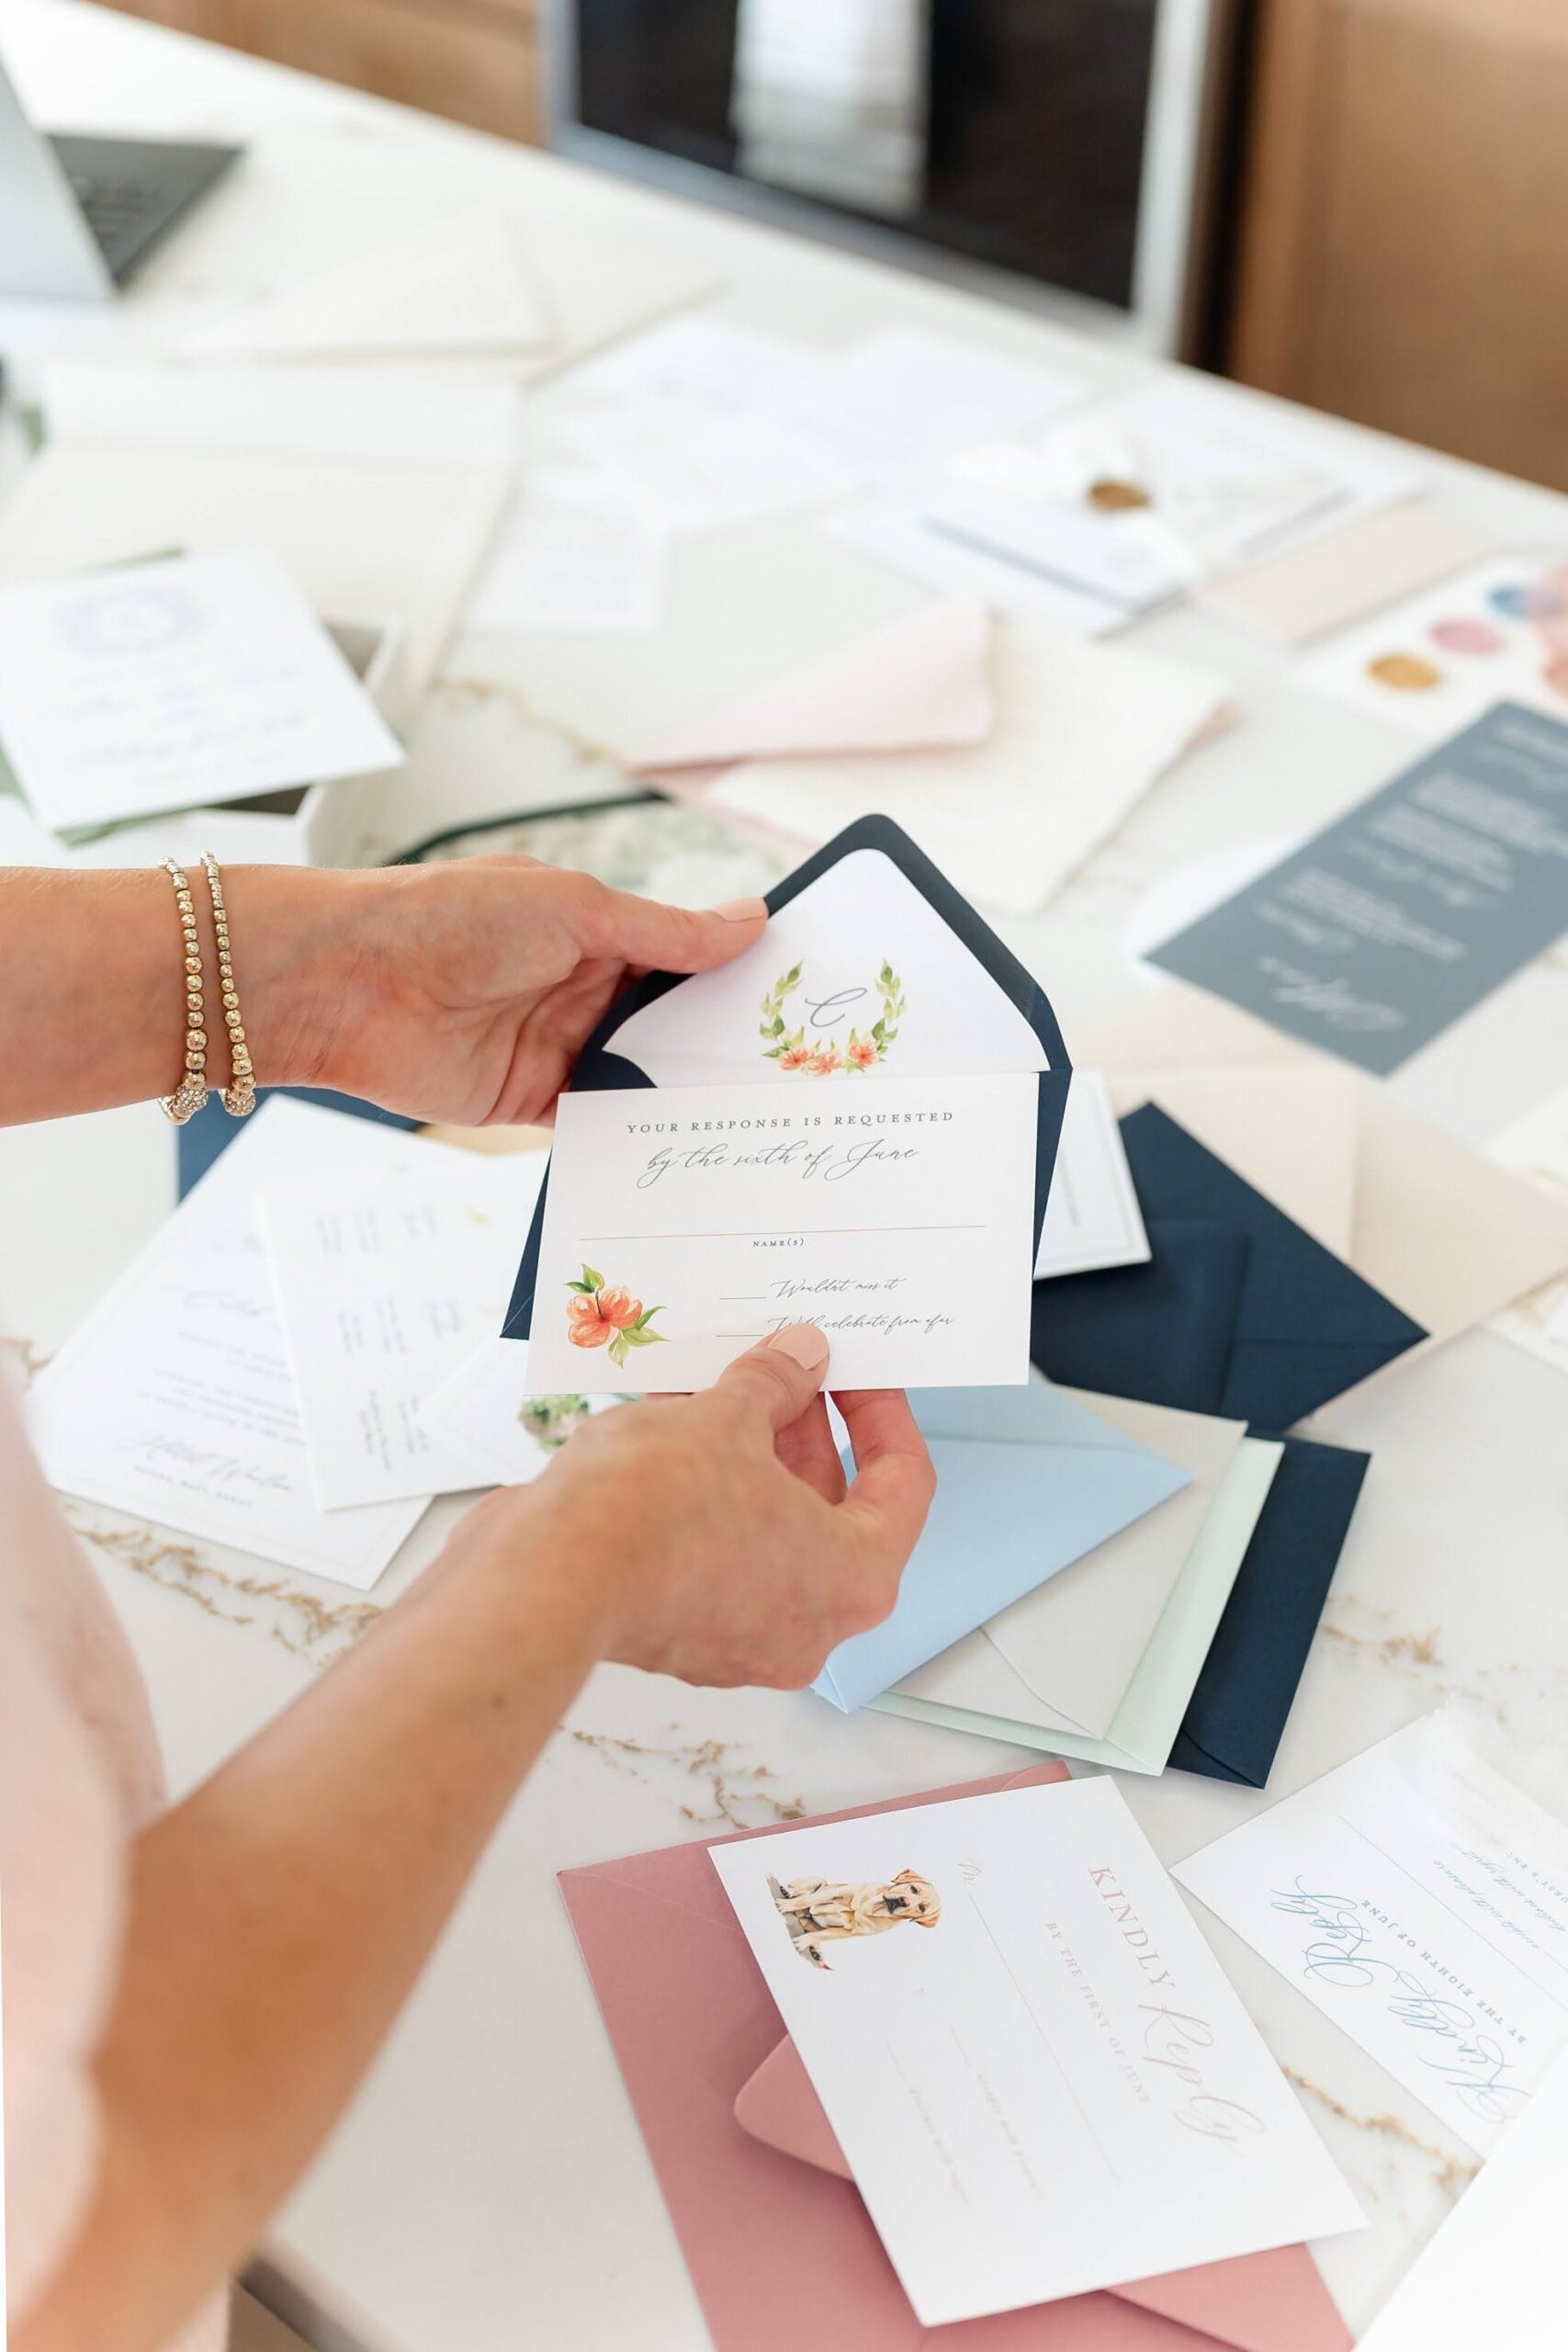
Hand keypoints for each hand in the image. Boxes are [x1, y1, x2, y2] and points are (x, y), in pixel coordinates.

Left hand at [251, 856, 767, 1125]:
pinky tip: (685, 1148)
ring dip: (682, 1092)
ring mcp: (557, 1045)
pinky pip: (596, 1122)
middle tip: (799, 1074)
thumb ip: (665, 932)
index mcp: (595, 927)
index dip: (737, 976)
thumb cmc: (448, 918)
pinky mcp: (530, 1100)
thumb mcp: (574, 909)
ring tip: (759, 1119)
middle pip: (670, 1022)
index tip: (801, 1000)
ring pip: (640, 1075)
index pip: (685, 954)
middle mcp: (582, 985)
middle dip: (721, 1044)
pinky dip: (633, 1132)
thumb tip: (750, 921)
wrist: (345, 983)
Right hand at [462, 1327, 935, 1688]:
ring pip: (761, 1526)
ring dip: (742, 1454)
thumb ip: (775, 1384)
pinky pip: (707, 1548)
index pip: (902, 1485)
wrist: (546, 1578)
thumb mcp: (729, 1418)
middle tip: (781, 1369)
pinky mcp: (674, 1629)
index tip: (856, 1374)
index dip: (880, 1415)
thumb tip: (798, 1360)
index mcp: (854, 1580)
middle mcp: (805, 1623)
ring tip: (715, 1388)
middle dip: (800, 1429)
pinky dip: (699, 1492)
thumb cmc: (654, 1515)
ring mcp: (737, 1636)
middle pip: (828, 1507)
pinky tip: (667, 1428)